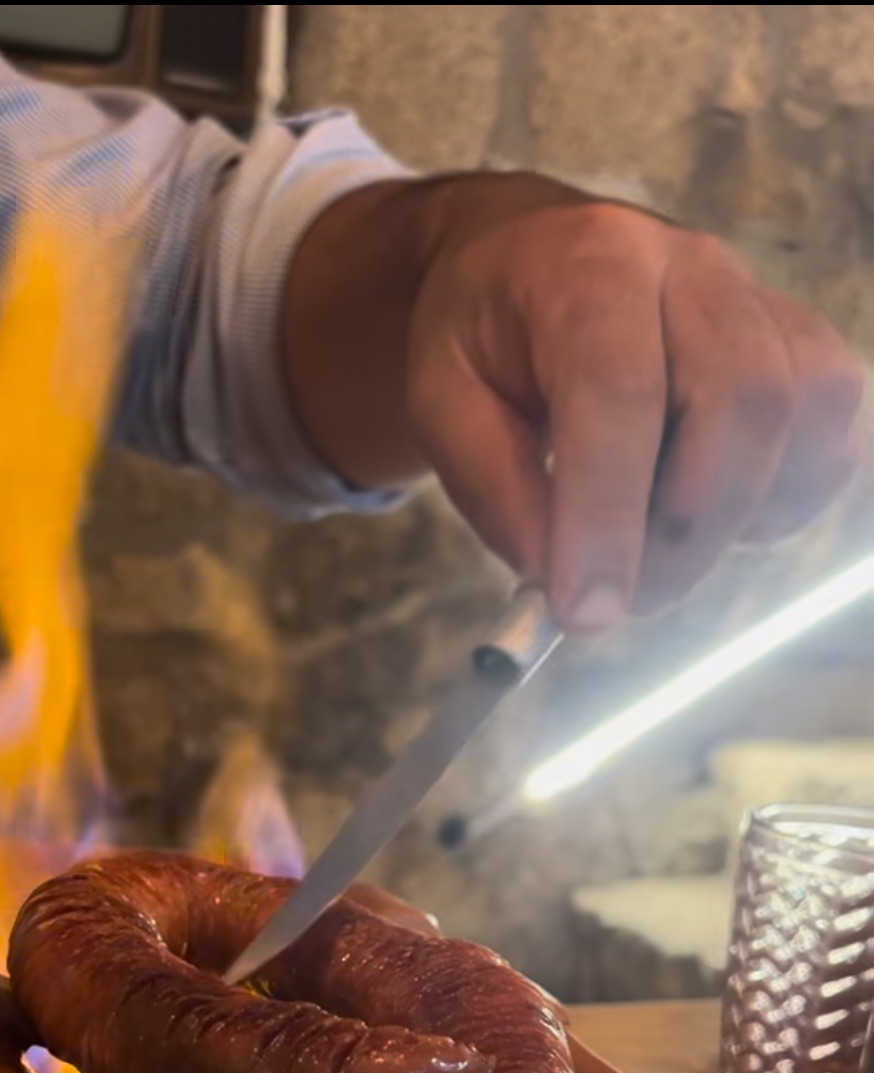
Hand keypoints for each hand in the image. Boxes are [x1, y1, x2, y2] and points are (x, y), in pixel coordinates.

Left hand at [284, 172, 864, 632]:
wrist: (531, 266)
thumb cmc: (486, 337)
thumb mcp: (441, 401)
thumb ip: (491, 485)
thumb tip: (553, 571)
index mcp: (588, 264)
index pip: (619, 392)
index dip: (608, 517)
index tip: (586, 613)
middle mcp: (691, 267)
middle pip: (742, 398)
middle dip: (685, 532)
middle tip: (622, 600)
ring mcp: (758, 301)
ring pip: (802, 415)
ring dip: (734, 520)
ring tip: (653, 551)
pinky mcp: (799, 348)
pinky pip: (828, 439)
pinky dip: (780, 503)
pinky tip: (709, 514)